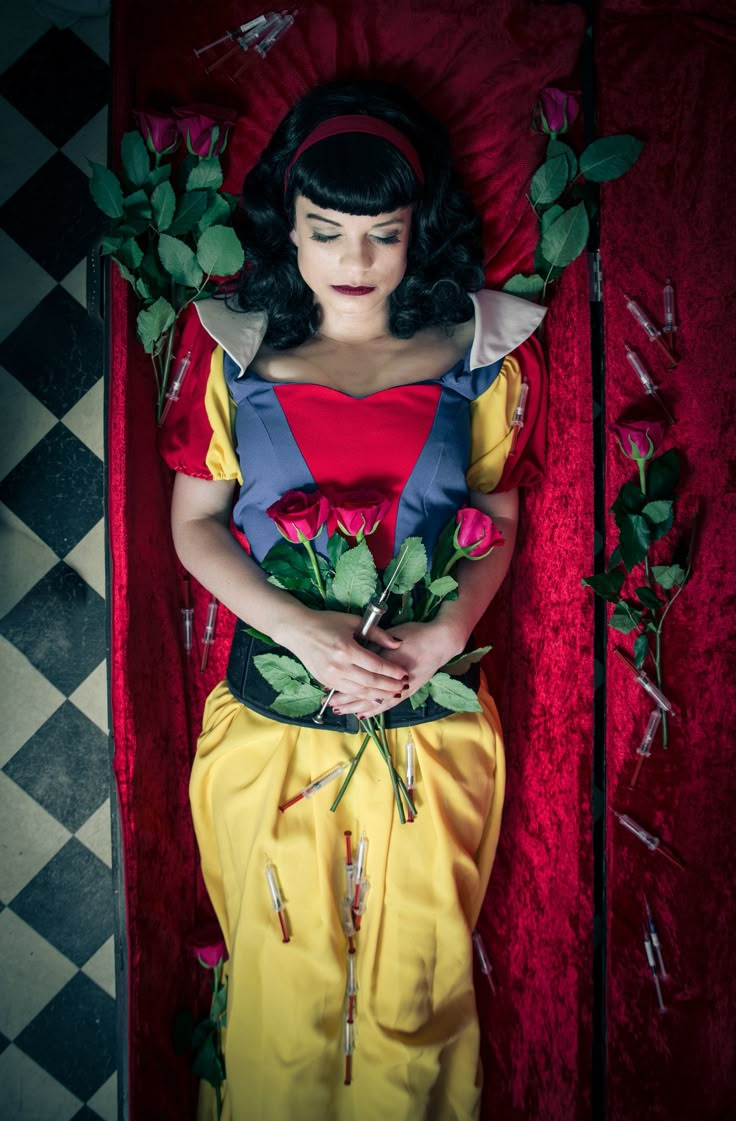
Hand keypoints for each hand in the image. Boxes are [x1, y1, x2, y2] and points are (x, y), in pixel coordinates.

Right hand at [280, 610, 408, 702]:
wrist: (298, 631)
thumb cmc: (326, 622)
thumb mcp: (353, 622)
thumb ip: (377, 634)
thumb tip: (397, 643)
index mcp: (347, 649)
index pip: (376, 665)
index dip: (392, 671)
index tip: (404, 673)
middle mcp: (339, 666)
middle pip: (371, 682)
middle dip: (389, 686)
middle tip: (403, 687)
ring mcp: (331, 677)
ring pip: (360, 691)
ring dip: (379, 695)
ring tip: (393, 694)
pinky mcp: (326, 682)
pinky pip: (349, 692)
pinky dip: (363, 696)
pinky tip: (374, 697)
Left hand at [327, 618, 463, 718]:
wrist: (441, 642)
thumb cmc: (415, 635)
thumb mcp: (391, 636)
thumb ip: (374, 645)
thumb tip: (354, 655)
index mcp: (387, 661)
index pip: (361, 675)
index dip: (345, 681)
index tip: (329, 685)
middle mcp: (393, 678)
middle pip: (364, 690)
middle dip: (346, 698)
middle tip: (329, 702)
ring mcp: (401, 687)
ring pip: (373, 700)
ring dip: (355, 706)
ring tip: (340, 711)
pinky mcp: (407, 691)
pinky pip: (387, 704)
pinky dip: (373, 709)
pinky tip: (362, 714)